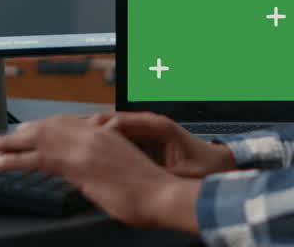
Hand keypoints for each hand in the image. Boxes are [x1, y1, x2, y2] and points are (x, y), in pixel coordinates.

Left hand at [0, 116, 201, 232]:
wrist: (163, 194)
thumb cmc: (151, 188)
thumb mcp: (123, 168)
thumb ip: (99, 166)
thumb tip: (82, 174)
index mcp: (105, 135)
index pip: (65, 125)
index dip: (41, 128)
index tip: (25, 133)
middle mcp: (93, 136)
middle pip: (48, 128)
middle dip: (21, 133)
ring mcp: (85, 148)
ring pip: (39, 139)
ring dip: (11, 144)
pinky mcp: (78, 166)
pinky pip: (39, 159)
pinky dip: (16, 160)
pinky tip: (1, 163)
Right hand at [88, 111, 236, 177]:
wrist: (216, 163)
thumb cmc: (202, 166)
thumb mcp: (179, 171)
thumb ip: (158, 171)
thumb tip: (135, 172)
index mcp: (159, 126)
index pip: (122, 121)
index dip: (103, 131)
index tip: (89, 142)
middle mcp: (151, 123)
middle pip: (114, 119)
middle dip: (95, 129)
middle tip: (77, 140)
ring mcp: (148, 128)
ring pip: (115, 126)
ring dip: (99, 134)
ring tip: (81, 144)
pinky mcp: (146, 137)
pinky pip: (121, 135)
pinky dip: (108, 140)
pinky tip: (96, 151)